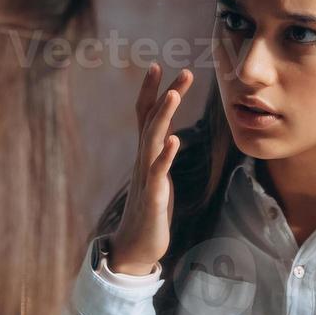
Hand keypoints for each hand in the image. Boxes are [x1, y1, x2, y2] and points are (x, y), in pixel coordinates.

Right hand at [108, 63, 193, 274]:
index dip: (151, 91)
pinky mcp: (153, 198)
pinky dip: (165, 156)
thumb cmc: (150, 213)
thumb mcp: (157, 178)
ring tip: (173, 94)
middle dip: (164, 94)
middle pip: (151, 121)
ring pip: (152, 141)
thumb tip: (168, 136)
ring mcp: (146, 178)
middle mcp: (143, 161)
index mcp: (146, 155)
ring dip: (163, 116)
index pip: (145, 116)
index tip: (157, 65)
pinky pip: (158, 173)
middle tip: (180, 71)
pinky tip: (174, 141)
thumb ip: (160, 156)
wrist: (135, 249)